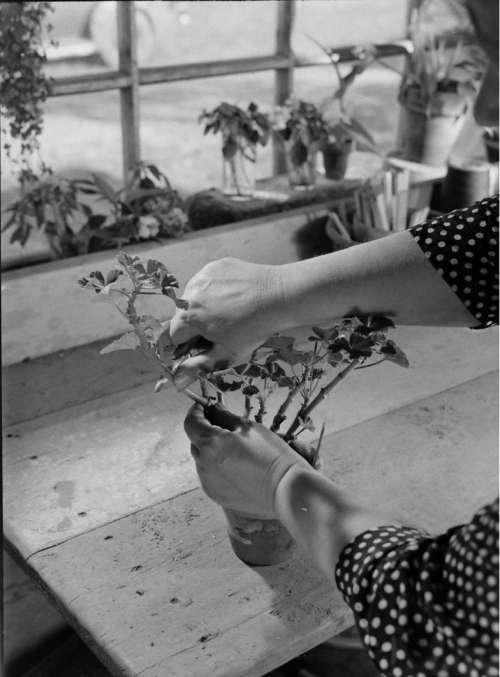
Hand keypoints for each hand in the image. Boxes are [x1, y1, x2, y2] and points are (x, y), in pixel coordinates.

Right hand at [170, 258, 282, 389]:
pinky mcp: (216, 265)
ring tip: (229, 311)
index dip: (188, 344)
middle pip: (182, 315)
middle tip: (221, 329)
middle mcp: (190, 292)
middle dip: (195, 324)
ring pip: (194, 297)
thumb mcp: (225, 353)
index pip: (173, 335)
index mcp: (188, 316)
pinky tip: (234, 295)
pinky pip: (207, 281)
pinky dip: (215, 290)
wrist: (279, 296)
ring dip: (204, 306)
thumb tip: (176, 382)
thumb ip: (198, 367)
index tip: (206, 344)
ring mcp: (203, 275)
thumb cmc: (252, 329)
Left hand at [184, 403, 310, 517]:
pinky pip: (208, 475)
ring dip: (210, 450)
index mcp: (211, 444)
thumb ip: (226, 417)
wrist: (285, 490)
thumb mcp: (250, 428)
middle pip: (195, 441)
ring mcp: (208, 482)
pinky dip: (215, 467)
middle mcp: (204, 464)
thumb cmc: (271, 455)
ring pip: (201, 459)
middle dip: (204, 431)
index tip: (203, 406)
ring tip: (233, 449)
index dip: (196, 412)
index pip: (191, 423)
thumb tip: (214, 409)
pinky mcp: (215, 494)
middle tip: (222, 425)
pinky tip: (235, 466)